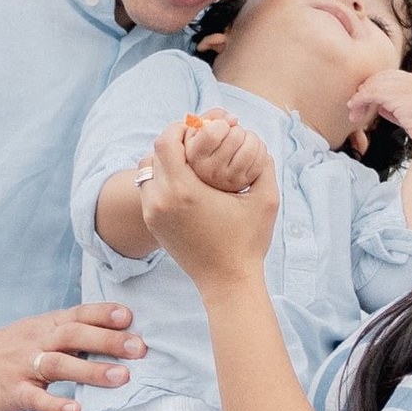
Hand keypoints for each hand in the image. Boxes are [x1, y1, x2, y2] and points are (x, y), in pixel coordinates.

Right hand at [0, 298, 145, 410]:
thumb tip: (114, 337)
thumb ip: (69, 336)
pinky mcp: (10, 392)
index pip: (79, 314)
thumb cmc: (3, 353)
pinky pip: (35, 398)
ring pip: (59, 364)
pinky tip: (75, 410)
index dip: (104, 314)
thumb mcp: (35, 335)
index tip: (131, 317)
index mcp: (45, 326)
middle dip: (108, 340)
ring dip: (91, 370)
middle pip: (75, 335)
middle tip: (140, 348)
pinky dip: (55, 404)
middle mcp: (36, 341)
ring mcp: (22, 367)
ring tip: (121, 378)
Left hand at [139, 122, 277, 291]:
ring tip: (188, 164)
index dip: (180, 128)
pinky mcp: (153, 225)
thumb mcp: (266, 200)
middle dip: (173, 144)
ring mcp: (152, 214)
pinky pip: (148, 190)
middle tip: (194, 144)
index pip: (166, 142)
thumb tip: (258, 142)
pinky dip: (161, 180)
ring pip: (146, 172)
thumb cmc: (248, 242)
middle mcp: (161, 201)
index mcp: (184, 191)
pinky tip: (185, 183)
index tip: (198, 129)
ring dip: (163, 162)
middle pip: (152, 154)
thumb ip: (264, 164)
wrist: (227, 282)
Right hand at [173, 109, 268, 194]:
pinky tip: (250, 148)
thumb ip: (214, 116)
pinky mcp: (243, 182)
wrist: (208, 169)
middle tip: (233, 134)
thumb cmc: (205, 141)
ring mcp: (228, 179)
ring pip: (250, 150)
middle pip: (236, 137)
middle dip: (237, 129)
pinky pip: (262, 160)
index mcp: (195, 155)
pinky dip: (260, 148)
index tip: (220, 127)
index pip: (212, 134)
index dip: (221, 124)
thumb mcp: (200, 126)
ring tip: (243, 139)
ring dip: (251, 138)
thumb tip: (234, 120)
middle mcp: (209, 171)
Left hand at [347, 68, 411, 165]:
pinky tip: (355, 109)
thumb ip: (396, 108)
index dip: (375, 87)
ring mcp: (403, 85)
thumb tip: (380, 107)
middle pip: (379, 78)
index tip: (365, 100)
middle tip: (355, 105)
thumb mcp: (411, 114)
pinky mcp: (395, 94)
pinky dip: (360, 101)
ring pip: (373, 85)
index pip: (389, 77)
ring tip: (353, 112)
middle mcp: (410, 79)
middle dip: (365, 91)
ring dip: (360, 98)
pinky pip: (371, 93)